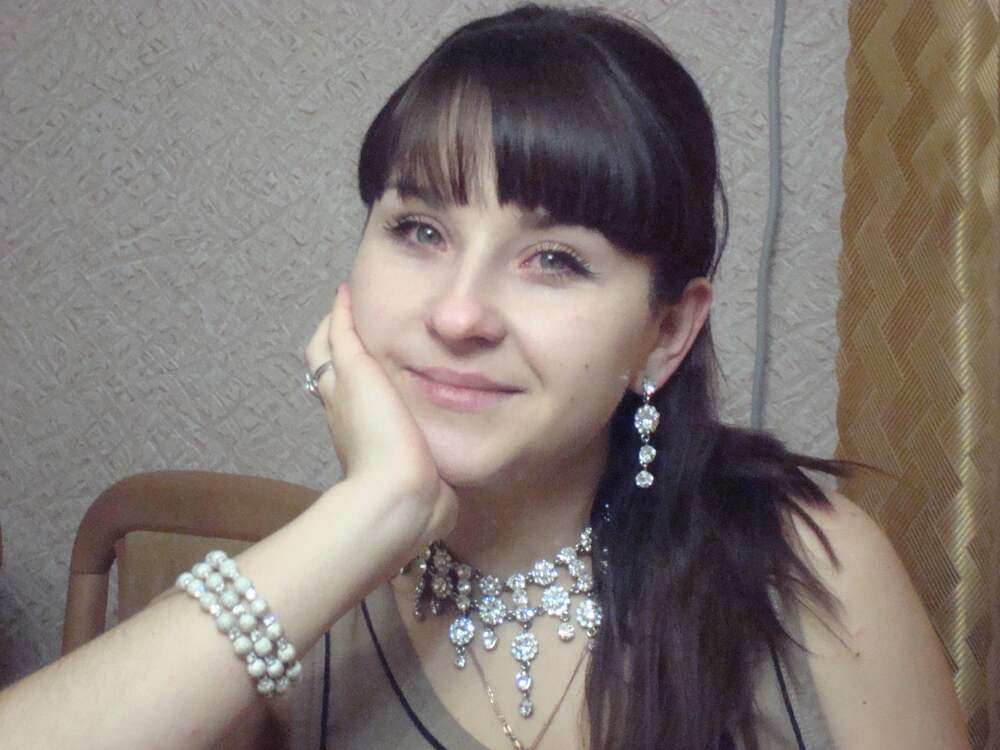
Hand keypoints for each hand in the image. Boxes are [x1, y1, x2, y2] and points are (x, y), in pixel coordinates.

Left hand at [304, 283, 457, 552]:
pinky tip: (441, 390)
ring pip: (379, 395)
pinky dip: (418, 399)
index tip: (360, 297)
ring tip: (422, 350)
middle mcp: (353, 413)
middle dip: (364, 345)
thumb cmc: (377, 432)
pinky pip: (410, 418)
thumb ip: (347, 336)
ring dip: (393, 373)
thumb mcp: (355, 373)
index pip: (326, 348)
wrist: (403, 499)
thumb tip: (341, 295)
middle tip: (393, 321)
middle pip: (349, 371)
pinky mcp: (411, 454)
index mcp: (338, 392)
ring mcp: (381, 435)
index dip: (337, 321)